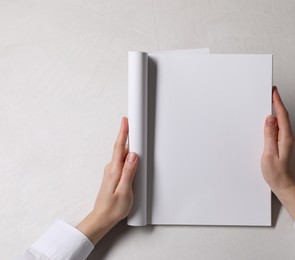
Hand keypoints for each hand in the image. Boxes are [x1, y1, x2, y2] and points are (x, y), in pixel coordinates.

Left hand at [77, 117, 137, 244]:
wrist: (102, 218)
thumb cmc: (113, 208)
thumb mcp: (125, 191)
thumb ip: (129, 172)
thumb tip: (133, 155)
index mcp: (114, 170)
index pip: (119, 146)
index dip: (123, 132)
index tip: (126, 120)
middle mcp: (112, 168)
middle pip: (121, 146)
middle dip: (127, 133)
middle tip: (133, 121)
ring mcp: (112, 171)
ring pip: (122, 153)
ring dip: (128, 143)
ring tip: (136, 135)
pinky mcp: (115, 175)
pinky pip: (122, 160)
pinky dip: (127, 153)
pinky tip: (133, 154)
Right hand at [261, 87, 294, 219]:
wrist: (287, 188)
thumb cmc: (278, 175)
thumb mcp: (269, 154)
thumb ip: (269, 136)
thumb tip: (270, 119)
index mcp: (286, 138)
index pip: (282, 115)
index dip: (277, 101)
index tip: (274, 90)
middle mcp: (289, 138)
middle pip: (283, 116)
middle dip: (276, 103)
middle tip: (270, 93)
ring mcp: (288, 142)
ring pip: (281, 123)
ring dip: (275, 113)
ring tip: (268, 104)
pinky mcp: (285, 146)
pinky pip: (279, 130)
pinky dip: (274, 123)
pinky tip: (269, 123)